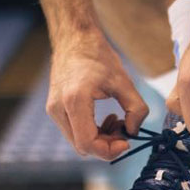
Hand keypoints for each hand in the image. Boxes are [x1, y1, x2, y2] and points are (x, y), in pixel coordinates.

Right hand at [46, 30, 148, 159]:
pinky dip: (92, 132)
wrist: (74, 39)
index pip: (88, 143)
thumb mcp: (124, 81)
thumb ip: (136, 109)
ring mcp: (54, 110)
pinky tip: (105, 118)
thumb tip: (133, 132)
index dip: (109, 150)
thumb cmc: (98, 56)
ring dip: (101, 139)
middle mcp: (59, 109)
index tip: (127, 142)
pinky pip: (74, 133)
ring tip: (117, 120)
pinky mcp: (55, 110)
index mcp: (75, 101)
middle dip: (107, 145)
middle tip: (124, 129)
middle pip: (83, 147)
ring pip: (78, 142)